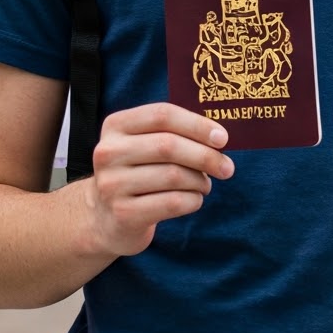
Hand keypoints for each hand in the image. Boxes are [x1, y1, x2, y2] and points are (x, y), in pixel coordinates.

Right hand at [80, 102, 233, 257]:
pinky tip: (194, 199)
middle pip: (169, 145)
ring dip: (200, 181)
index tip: (222, 138)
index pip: (162, 115)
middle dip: (206, 156)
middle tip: (227, 167)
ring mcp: (112, 184)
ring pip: (173, 176)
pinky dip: (193, 200)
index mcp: (116, 126)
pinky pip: (172, 203)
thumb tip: (218, 137)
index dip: (197, 125)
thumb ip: (173, 133)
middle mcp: (109, 152)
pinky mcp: (123, 213)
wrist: (105, 218)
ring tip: (204, 184)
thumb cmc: (136, 173)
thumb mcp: (143, 145)